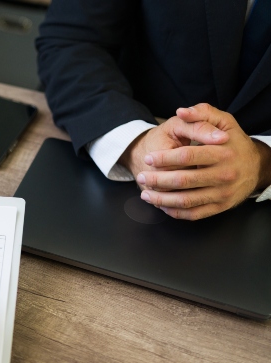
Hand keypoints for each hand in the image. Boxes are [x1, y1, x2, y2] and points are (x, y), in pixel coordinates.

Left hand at [137, 104, 270, 219]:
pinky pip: (193, 214)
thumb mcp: (225, 121)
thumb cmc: (234, 143)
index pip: (187, 156)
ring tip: (145, 194)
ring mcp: (222, 193)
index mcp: (223, 152)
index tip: (149, 159)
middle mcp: (224, 174)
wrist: (257, 167)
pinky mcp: (220, 206)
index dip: (164, 158)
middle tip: (141, 176)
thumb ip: (203, 113)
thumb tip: (181, 111)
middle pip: (183, 181)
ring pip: (185, 201)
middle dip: (157, 180)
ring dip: (161, 199)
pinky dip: (174, 212)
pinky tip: (161, 205)